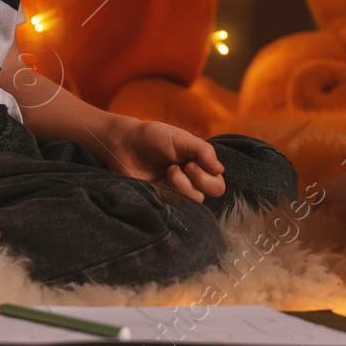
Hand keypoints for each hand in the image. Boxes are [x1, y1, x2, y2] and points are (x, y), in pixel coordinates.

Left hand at [101, 117, 226, 201]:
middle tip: (180, 167)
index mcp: (199, 166)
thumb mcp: (180, 138)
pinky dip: (167, 193)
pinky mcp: (160, 201)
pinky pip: (172, 208)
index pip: (218, 184)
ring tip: (167, 172)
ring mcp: (176, 193)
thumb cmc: (153, 137)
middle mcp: (191, 182)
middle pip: (209, 196)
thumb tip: (220, 169)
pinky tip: (157, 181)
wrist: (124, 144)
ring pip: (192, 203)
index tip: (191, 163)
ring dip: (181, 186)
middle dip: (198, 181)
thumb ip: (202, 151)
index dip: (207, 177)